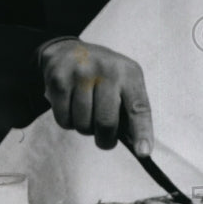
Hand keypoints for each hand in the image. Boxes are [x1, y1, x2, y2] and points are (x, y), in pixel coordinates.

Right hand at [39, 39, 152, 154]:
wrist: (68, 51)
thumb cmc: (103, 75)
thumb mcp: (123, 82)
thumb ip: (129, 109)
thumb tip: (135, 145)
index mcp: (129, 73)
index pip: (138, 107)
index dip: (142, 132)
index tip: (143, 152)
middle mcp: (107, 71)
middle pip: (106, 122)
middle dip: (105, 139)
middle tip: (105, 139)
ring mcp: (81, 74)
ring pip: (83, 124)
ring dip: (85, 128)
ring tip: (86, 112)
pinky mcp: (59, 80)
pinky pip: (64, 120)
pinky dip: (69, 122)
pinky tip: (71, 106)